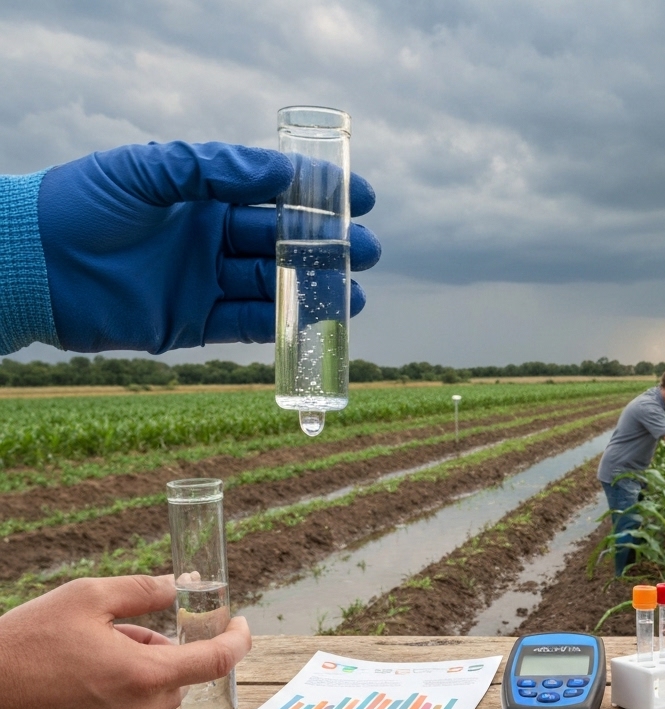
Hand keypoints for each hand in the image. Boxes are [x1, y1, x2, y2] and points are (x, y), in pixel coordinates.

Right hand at [0, 574, 251, 708]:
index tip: (239, 623)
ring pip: (155, 692)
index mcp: (143, 677)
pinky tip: (83, 671)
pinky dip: (123, 686)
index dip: (237, 639)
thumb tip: (186, 583)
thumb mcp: (87, 597)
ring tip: (93, 647)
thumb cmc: (25, 642)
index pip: (216, 661)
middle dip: (164, 646)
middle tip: (122, 628)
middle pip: (181, 674)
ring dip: (142, 665)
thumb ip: (145, 590)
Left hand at [38, 141, 381, 351]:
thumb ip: (216, 168)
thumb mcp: (151, 169)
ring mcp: (204, 282)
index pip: (276, 193)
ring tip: (357, 289)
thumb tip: (283, 173)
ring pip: (274, 285)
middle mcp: (211, 238)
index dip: (321, 195)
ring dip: (317, 288)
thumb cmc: (83, 203)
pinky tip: (319, 315)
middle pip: (285, 242)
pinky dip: (284, 322)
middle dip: (330, 245)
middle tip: (370, 249)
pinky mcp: (193, 324)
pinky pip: (248, 324)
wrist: (31, 264)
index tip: (363, 196)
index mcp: (204, 195)